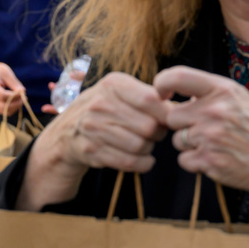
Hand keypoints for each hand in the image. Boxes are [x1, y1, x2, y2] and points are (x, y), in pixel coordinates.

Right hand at [0, 59, 25, 114]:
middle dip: (16, 104)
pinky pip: (2, 111)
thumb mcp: (6, 72)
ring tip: (20, 99)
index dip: (15, 96)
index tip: (22, 92)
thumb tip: (22, 93)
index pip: (3, 96)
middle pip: (3, 106)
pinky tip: (15, 101)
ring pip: (3, 111)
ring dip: (15, 107)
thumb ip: (14, 83)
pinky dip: (11, 108)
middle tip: (24, 97)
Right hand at [17, 72, 168, 210]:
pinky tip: (144, 159)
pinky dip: (143, 163)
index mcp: (113, 84)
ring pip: (141, 146)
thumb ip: (151, 96)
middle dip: (158, 133)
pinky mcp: (90, 151)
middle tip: (154, 133)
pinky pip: (130, 162)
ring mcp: (92, 128)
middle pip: (150, 126)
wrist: (67, 133)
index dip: (167, 112)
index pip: (151, 99)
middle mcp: (100, 103)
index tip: (168, 118)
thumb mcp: (123, 93)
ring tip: (144, 143)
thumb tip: (182, 105)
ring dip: (149, 148)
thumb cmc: (107, 109)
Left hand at [153, 66, 248, 203]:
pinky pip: (184, 160)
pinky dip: (196, 163)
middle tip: (206, 130)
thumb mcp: (243, 100)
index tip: (161, 93)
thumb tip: (183, 95)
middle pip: (173, 116)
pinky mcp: (208, 161)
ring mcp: (210, 137)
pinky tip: (217, 159)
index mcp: (224, 90)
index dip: (162, 84)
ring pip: (178, 140)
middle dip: (183, 125)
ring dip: (191, 145)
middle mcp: (214, 110)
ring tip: (217, 146)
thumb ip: (213, 94)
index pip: (178, 77)